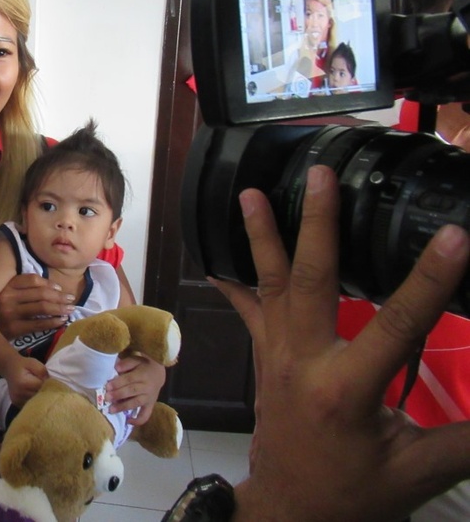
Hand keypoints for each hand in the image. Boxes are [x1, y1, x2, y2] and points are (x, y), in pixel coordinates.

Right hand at [0, 273, 73, 338]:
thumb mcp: (3, 294)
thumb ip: (20, 288)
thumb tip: (50, 287)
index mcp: (6, 285)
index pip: (32, 279)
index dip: (49, 283)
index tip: (60, 288)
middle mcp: (7, 297)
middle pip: (41, 293)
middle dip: (60, 296)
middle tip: (71, 299)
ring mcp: (10, 313)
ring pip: (42, 308)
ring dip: (60, 308)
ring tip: (70, 310)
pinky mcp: (13, 328)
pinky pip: (38, 324)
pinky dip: (52, 322)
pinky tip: (61, 321)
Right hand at [5, 357, 47, 406]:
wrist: (9, 368)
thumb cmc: (23, 365)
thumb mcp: (34, 363)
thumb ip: (42, 372)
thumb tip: (50, 382)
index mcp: (24, 383)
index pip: (41, 388)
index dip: (48, 385)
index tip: (51, 382)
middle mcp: (19, 394)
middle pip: (38, 397)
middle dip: (44, 392)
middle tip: (47, 386)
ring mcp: (17, 400)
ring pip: (35, 403)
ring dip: (39, 398)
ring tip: (40, 390)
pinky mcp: (16, 403)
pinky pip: (29, 405)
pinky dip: (33, 401)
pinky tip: (34, 394)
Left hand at [106, 353, 165, 424]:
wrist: (160, 372)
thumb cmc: (144, 365)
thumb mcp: (137, 359)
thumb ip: (126, 363)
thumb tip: (116, 368)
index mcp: (142, 374)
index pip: (129, 379)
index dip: (118, 383)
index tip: (107, 386)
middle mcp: (147, 387)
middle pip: (131, 391)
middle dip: (118, 395)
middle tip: (106, 398)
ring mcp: (149, 397)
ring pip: (136, 403)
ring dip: (123, 407)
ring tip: (111, 410)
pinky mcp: (151, 405)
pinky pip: (146, 414)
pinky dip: (138, 420)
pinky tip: (128, 422)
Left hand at [215, 165, 469, 521]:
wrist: (292, 511)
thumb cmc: (352, 494)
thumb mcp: (420, 469)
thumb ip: (467, 435)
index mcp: (346, 388)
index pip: (398, 323)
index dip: (430, 279)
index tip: (455, 237)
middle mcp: (302, 362)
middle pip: (310, 281)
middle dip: (316, 223)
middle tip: (319, 175)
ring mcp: (276, 357)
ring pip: (269, 285)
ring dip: (261, 236)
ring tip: (248, 192)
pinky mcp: (265, 358)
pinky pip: (248, 310)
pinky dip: (236, 280)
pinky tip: (220, 254)